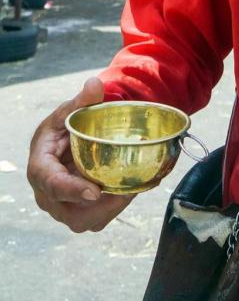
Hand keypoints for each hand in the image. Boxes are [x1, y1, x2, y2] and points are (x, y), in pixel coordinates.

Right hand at [27, 77, 133, 231]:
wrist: (64, 142)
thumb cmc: (62, 127)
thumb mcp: (68, 111)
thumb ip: (81, 101)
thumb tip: (95, 84)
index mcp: (40, 168)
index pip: (52, 184)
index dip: (72, 190)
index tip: (94, 191)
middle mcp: (48, 194)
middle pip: (68, 213)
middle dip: (97, 208)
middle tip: (124, 192)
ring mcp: (62, 206)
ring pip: (83, 222)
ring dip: (108, 211)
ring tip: (130, 191)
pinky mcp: (77, 211)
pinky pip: (95, 220)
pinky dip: (112, 210)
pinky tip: (129, 192)